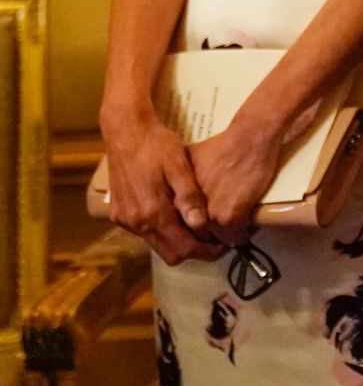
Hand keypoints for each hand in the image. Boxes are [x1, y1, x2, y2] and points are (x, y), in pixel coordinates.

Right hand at [98, 108, 221, 265]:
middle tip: (214, 243)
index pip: (182, 247)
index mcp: (152, 211)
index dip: (205, 251)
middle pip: (169, 254)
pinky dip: (161, 232)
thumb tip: (200, 224)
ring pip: (155, 245)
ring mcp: (124, 220)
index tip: (222, 247)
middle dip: (193, 252)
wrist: (125, 132)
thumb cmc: (156, 145)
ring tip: (199, 229)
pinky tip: (176, 217)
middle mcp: (135, 222)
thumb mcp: (178, 166)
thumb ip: (188, 197)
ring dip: (177, 242)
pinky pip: (143, 233)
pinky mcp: (118, 214)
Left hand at [187, 113, 281, 246]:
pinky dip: (243, 235)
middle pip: (194, 235)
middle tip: (219, 236)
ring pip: (215, 240)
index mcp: (176, 197)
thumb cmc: (223, 146)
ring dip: (226, 240)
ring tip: (235, 233)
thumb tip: (177, 197)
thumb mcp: (188, 162)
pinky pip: (236, 237)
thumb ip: (180, 184)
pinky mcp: (230, 215)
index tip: (202, 229)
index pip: (178, 225)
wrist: (249, 138)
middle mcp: (187, 208)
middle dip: (206, 239)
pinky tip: (248, 228)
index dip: (191, 229)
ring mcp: (208, 213)